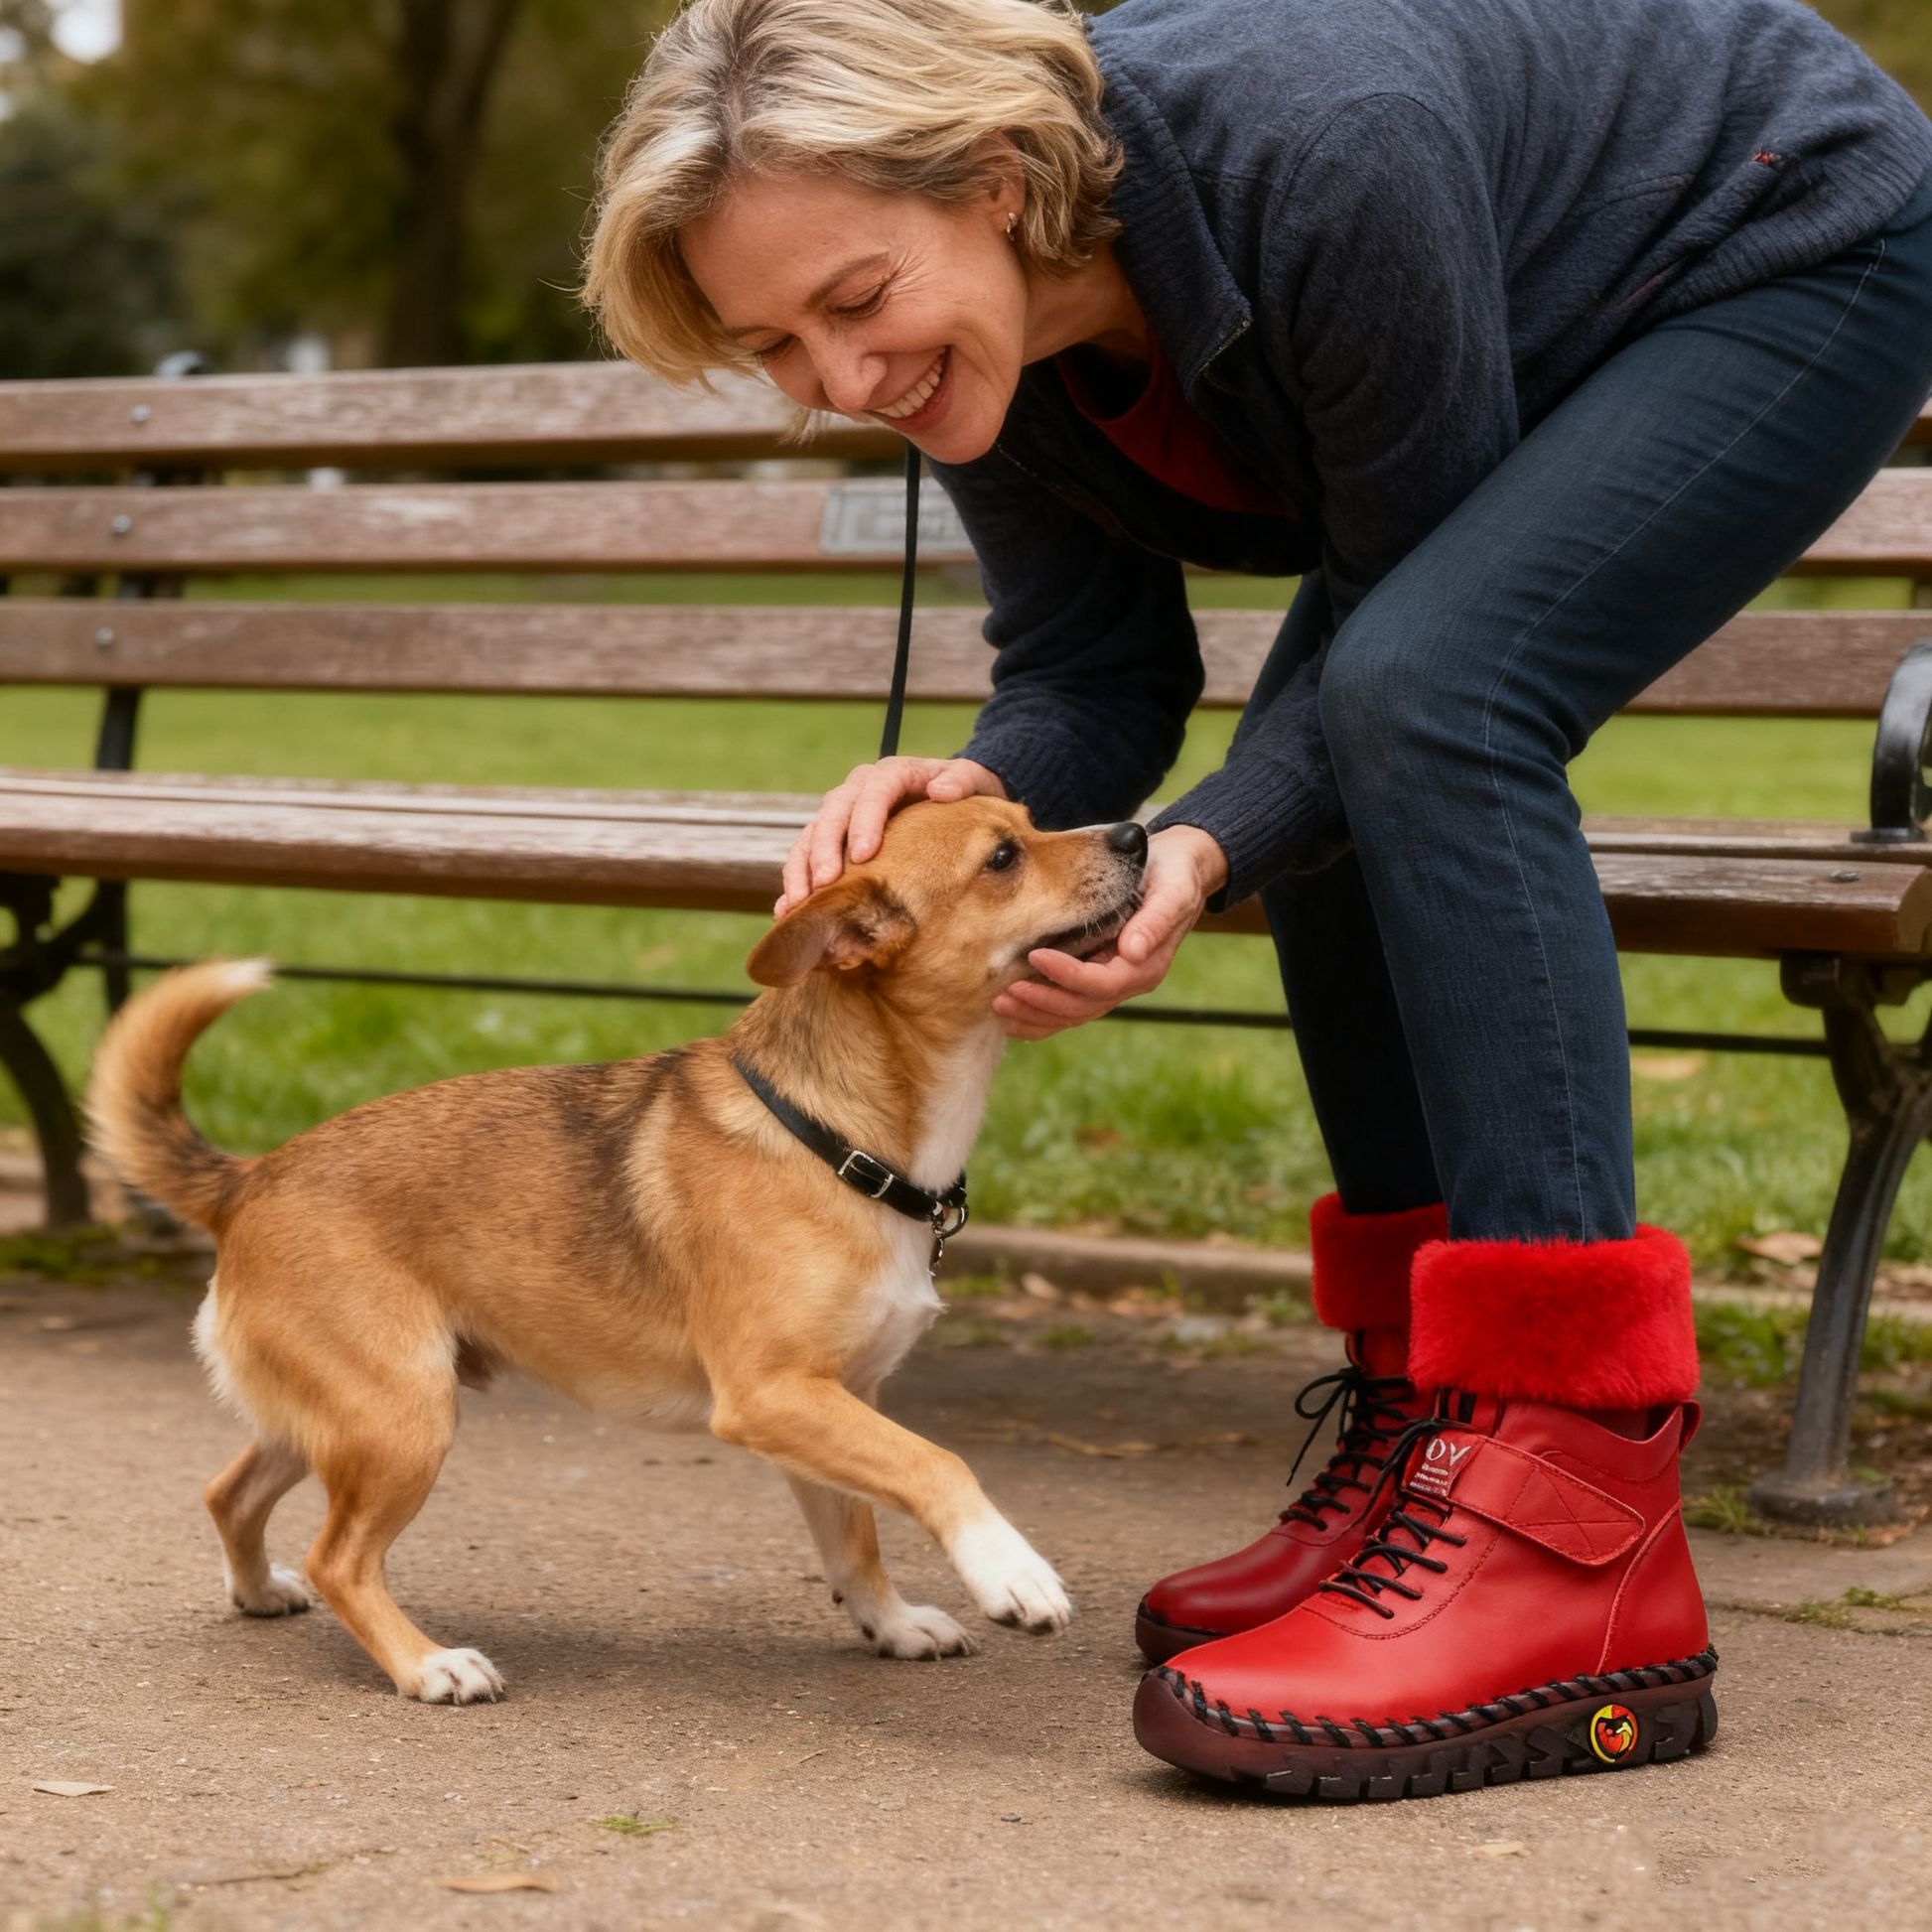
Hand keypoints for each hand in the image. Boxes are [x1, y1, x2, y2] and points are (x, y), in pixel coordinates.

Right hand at [776, 756, 1006, 915]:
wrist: (951, 801)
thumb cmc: (962, 791)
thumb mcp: (971, 779)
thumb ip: (961, 780)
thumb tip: (941, 791)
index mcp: (891, 773)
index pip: (873, 791)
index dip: (864, 821)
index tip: (863, 855)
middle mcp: (859, 790)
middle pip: (833, 814)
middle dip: (824, 849)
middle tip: (825, 884)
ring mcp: (843, 814)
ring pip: (811, 836)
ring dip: (801, 869)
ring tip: (800, 903)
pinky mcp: (833, 839)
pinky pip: (805, 857)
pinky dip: (795, 883)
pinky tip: (786, 911)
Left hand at [994, 824, 1228, 1039]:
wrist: (1179, 869)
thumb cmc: (1173, 872)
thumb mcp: (1172, 888)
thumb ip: (1156, 919)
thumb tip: (1133, 950)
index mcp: (1145, 964)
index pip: (1102, 983)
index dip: (1067, 975)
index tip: (1035, 955)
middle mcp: (1128, 981)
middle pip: (1081, 1007)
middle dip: (1041, 1003)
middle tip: (1003, 995)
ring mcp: (1112, 984)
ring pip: (1070, 1013)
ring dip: (1034, 1014)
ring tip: (998, 1006)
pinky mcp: (1096, 978)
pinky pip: (1067, 1007)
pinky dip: (1038, 1015)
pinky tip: (1010, 1013)